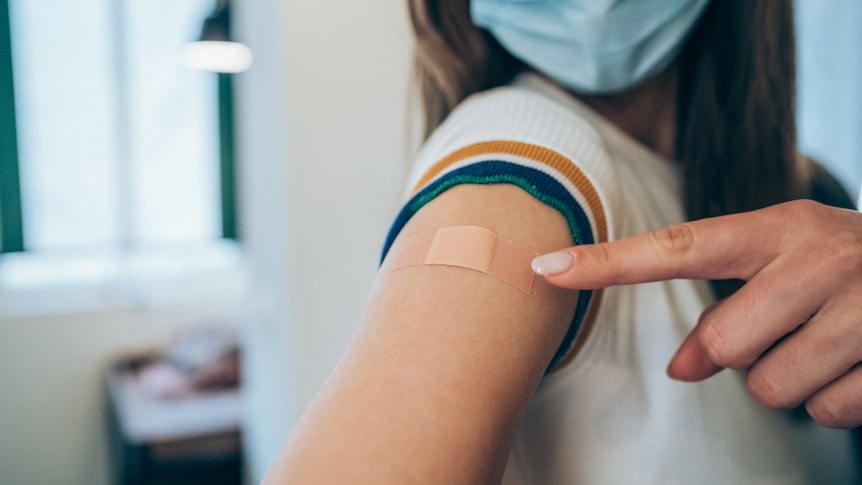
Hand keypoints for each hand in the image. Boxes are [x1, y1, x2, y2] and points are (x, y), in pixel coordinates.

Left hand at [531, 200, 861, 427]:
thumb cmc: (841, 271)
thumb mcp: (786, 268)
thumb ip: (729, 307)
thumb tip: (682, 368)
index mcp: (778, 227)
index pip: (676, 246)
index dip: (606, 263)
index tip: (545, 270)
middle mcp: (819, 257)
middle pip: (724, 345)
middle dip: (737, 356)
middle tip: (779, 332)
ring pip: (771, 388)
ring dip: (786, 382)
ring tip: (821, 345)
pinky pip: (827, 412)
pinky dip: (833, 401)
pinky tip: (856, 365)